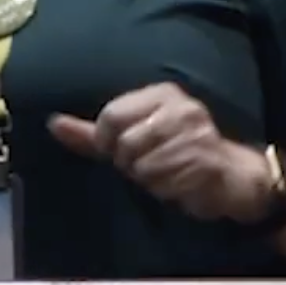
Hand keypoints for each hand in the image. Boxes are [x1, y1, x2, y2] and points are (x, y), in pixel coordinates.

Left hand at [49, 83, 274, 223]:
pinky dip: (166, 190)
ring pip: (143, 167)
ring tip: (167, 173)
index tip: (120, 152)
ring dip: (150, 179)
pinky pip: (164, 183)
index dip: (107, 143)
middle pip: (124, 144)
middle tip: (148, 165)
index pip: (110, 117)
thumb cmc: (176, 154)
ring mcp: (196, 133)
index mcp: (161, 93)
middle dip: (130, 164)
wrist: (231, 176)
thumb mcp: (134, 138)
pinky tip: (180, 183)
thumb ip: (92, 135)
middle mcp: (181, 107)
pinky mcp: (206, 161)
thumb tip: (54, 124)